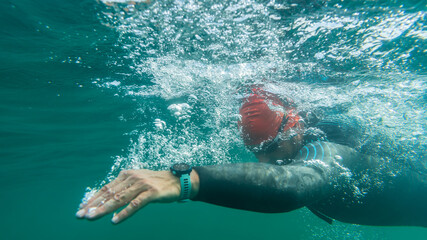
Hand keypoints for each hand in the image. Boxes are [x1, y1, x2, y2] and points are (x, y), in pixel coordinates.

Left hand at [76, 169, 197, 223]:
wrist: (177, 181)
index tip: (80, 209)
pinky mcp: (151, 193)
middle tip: (80, 215)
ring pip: (119, 199)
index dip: (92, 199)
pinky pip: (135, 204)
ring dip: (104, 209)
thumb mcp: (137, 183)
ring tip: (92, 217)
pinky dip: (124, 213)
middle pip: (109, 194)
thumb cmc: (155, 183)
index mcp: (126, 175)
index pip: (106, 188)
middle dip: (93, 205)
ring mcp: (142, 185)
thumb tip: (106, 199)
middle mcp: (132, 178)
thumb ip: (123, 189)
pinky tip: (115, 221)